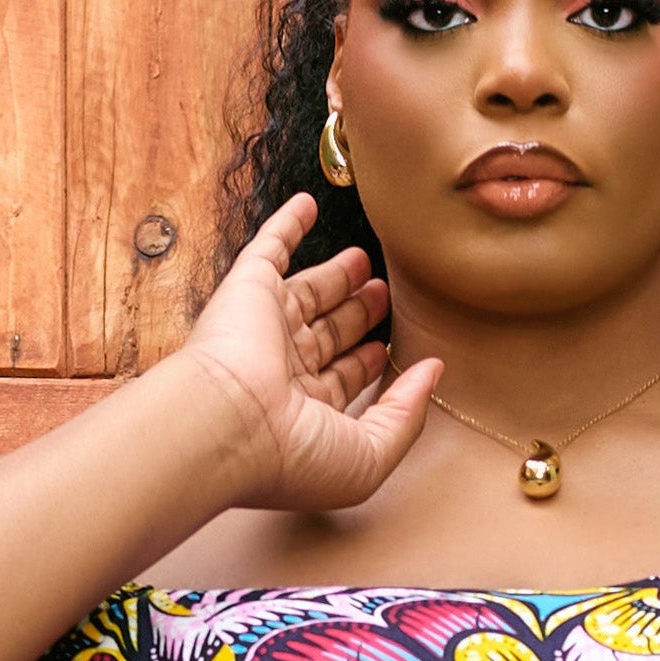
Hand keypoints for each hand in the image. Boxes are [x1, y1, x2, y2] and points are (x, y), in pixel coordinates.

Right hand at [161, 195, 442, 514]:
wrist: (226, 425)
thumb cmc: (295, 455)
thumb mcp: (371, 455)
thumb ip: (407, 413)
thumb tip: (433, 372)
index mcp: (306, 412)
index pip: (342, 379)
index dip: (366, 364)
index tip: (389, 351)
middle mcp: (282, 370)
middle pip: (328, 332)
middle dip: (356, 314)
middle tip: (384, 293)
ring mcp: (265, 327)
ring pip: (307, 292)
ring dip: (335, 275)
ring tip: (365, 260)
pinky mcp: (248, 289)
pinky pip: (270, 246)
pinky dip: (288, 224)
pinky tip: (308, 204)